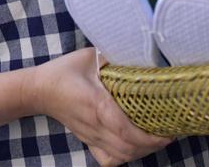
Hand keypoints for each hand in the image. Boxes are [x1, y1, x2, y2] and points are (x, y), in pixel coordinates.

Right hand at [28, 48, 172, 165]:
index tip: (169, 131)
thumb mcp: (89, 56)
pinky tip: (132, 148)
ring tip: (156, 140)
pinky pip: (107, 159)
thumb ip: (113, 56)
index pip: (126, 130)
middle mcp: (95, 125)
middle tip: (169, 133)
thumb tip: (138, 52)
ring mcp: (90, 136)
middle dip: (153, 145)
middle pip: (127, 148)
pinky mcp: (87, 141)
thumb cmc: (64, 71)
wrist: (38, 90)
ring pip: (120, 157)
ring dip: (141, 152)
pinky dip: (123, 158)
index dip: (150, 137)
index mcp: (97, 105)